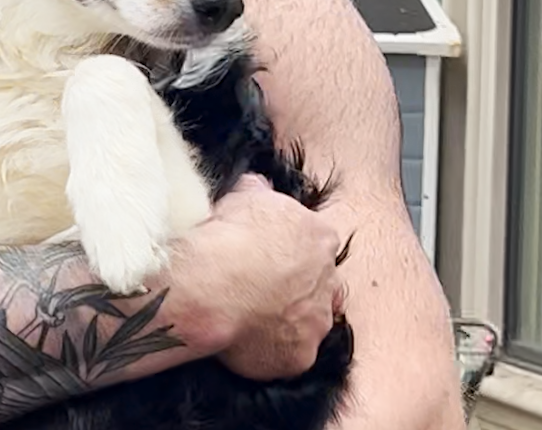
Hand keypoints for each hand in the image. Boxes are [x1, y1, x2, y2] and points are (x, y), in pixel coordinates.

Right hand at [170, 174, 344, 380]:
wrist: (213, 282)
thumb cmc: (228, 234)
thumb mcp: (245, 195)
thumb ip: (260, 191)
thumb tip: (258, 185)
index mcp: (321, 238)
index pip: (317, 248)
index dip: (292, 256)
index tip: (269, 262)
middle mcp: (328, 281)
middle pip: (319, 288)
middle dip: (295, 291)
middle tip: (260, 293)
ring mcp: (316, 322)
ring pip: (308, 325)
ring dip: (286, 324)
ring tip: (249, 320)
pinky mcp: (300, 356)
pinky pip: (287, 357)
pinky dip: (268, 352)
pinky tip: (243, 342)